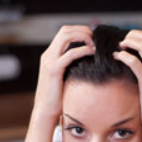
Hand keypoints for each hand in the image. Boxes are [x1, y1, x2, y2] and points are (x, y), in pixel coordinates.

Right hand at [24, 25, 94, 141]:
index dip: (79, 31)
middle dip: (82, 30)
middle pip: (65, 30)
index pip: (64, 33)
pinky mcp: (54, 70)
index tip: (93, 38)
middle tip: (96, 39)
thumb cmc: (57, 97)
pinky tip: (92, 53)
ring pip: (66, 36)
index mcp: (50, 55)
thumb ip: (72, 67)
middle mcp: (48, 55)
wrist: (45, 111)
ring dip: (82, 36)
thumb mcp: (65, 78)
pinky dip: (82, 50)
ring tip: (94, 44)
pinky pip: (70, 53)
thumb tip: (88, 63)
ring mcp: (49, 61)